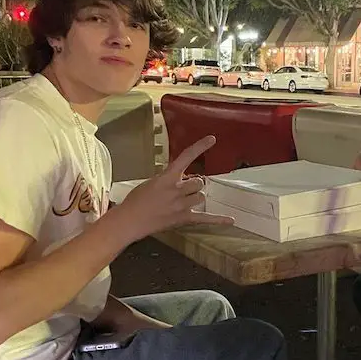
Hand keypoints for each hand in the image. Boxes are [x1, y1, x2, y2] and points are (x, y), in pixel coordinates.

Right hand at [117, 135, 233, 241]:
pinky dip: (218, 220)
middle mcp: (176, 189)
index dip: (200, 147)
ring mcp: (181, 205)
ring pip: (200, 197)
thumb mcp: (151, 182)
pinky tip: (231, 220)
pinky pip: (205, 218)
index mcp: (167, 177)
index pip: (186, 157)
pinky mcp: (182, 219)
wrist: (129, 220)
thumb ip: (167, 180)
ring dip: (195, 198)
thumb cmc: (135, 201)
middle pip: (199, 182)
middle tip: (184, 190)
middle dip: (194, 185)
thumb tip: (179, 182)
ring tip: (183, 203)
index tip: (212, 139)